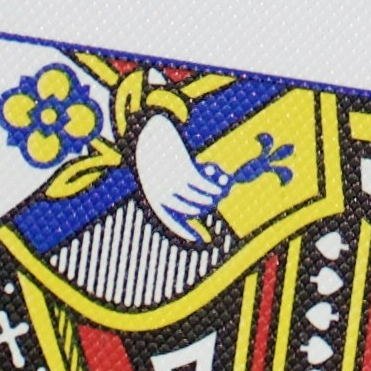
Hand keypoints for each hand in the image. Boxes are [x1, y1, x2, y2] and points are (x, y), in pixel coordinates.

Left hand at [134, 108, 229, 239]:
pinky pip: (204, 185)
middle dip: (207, 207)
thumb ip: (169, 190)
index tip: (202, 239)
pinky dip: (214, 186)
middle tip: (215, 202)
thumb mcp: (157, 174)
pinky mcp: (184, 171)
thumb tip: (190, 206)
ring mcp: (173, 183)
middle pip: (191, 210)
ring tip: (219, 191)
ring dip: (213, 196)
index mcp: (153, 197)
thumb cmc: (154, 155)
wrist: (149, 130)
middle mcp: (162, 194)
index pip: (171, 222)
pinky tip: (222, 182)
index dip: (187, 232)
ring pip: (200, 198)